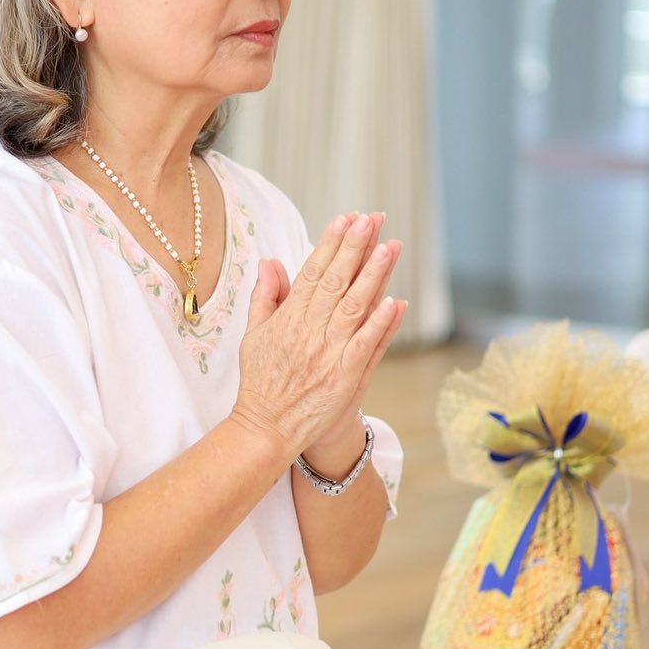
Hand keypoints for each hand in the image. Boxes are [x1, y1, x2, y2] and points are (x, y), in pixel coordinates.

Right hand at [231, 211, 406, 459]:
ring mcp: (328, 352)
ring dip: (374, 275)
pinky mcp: (344, 375)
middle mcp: (309, 330)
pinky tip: (395, 301)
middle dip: (355, 247)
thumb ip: (265, 297)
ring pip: (355, 306)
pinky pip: (366, 344)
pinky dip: (380, 324)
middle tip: (371, 220)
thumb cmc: (261, 382)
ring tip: (389, 247)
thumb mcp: (253, 335)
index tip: (346, 219)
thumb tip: (271, 262)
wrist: (266, 428)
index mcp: (288, 317)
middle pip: (337, 281)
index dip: (331, 244)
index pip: (313, 271)